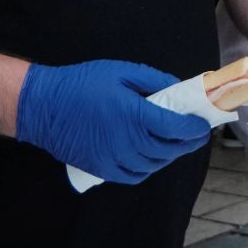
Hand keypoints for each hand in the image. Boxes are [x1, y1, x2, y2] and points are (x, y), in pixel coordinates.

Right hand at [14, 60, 209, 184]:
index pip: (177, 127)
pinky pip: (134, 175)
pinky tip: (151, 156)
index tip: (203, 124)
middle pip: (170, 149)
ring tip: (174, 143)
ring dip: (169, 155)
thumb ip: (154, 80)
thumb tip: (178, 88)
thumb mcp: (122, 72)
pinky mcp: (102, 169)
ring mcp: (115, 159)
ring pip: (154, 164)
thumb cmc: (82, 84)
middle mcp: (128, 142)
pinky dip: (148, 167)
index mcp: (136, 115)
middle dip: (188, 142)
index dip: (195, 128)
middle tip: (195, 134)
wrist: (43, 106)